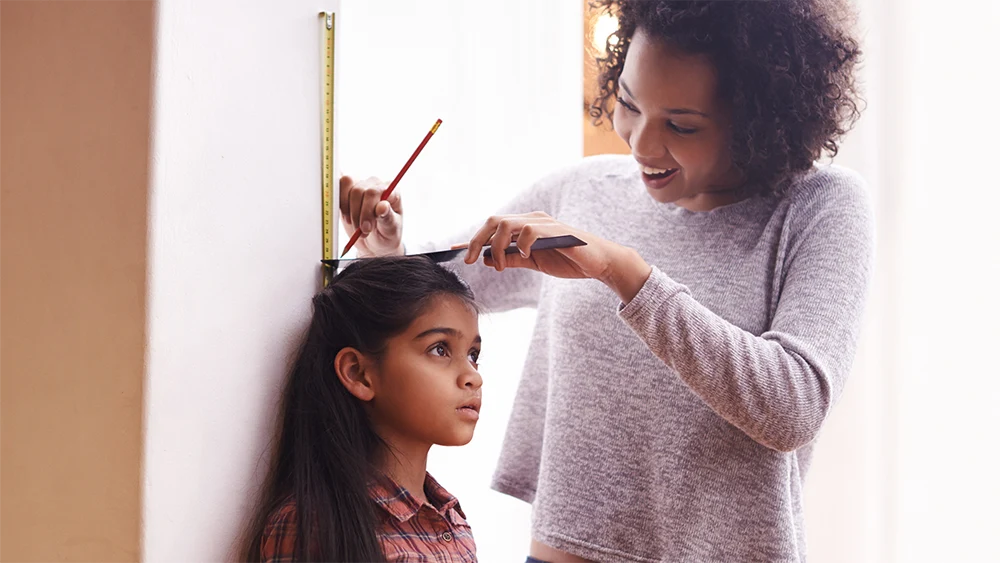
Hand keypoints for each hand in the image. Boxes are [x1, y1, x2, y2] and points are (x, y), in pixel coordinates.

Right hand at [338, 175, 404, 256]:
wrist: (377, 241)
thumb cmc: (387, 233)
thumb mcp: (391, 230)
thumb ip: (388, 217)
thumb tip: (383, 206)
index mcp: (392, 192)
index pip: (374, 192)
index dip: (367, 210)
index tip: (366, 228)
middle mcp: (377, 185)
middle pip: (359, 190)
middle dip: (357, 214)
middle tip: (362, 231)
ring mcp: (362, 184)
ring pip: (347, 184)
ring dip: (347, 209)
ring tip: (355, 226)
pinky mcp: (349, 189)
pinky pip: (340, 185)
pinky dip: (340, 202)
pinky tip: (347, 217)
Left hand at [463, 212, 652, 302]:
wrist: (599, 263)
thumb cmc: (569, 260)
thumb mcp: (534, 263)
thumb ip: (512, 259)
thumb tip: (487, 261)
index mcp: (525, 227)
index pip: (493, 228)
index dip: (473, 239)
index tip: (453, 251)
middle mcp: (532, 220)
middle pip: (494, 221)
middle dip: (478, 240)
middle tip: (471, 261)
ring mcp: (543, 223)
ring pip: (507, 224)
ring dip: (497, 245)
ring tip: (500, 265)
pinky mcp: (555, 230)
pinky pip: (530, 231)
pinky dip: (522, 244)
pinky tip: (524, 257)